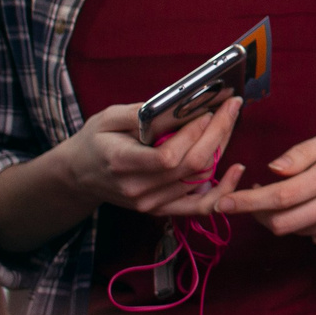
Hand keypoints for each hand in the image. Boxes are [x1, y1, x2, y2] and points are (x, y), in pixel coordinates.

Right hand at [61, 98, 242, 218]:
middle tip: (231, 107)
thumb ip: (139, 113)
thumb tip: (174, 105)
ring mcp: (151, 203)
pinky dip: (221, 190)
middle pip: (191, 166)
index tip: (206, 112)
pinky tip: (236, 171)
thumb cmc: (94, 142)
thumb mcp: (107, 119)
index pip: (167, 157)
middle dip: (217, 133)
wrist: (79, 176)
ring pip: (199, 179)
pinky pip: (198, 206)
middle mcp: (138, 189)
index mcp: (122, 164)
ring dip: (221, 148)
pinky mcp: (161, 208)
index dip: (193, 135)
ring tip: (229, 122)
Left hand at [212, 125, 315, 246]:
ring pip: (301, 233)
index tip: (222, 204)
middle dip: (260, 216)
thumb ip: (302, 154)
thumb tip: (271, 171)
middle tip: (257, 200)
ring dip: (288, 219)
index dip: (246, 203)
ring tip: (299, 196)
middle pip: (283, 224)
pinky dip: (312, 226)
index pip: (279, 196)